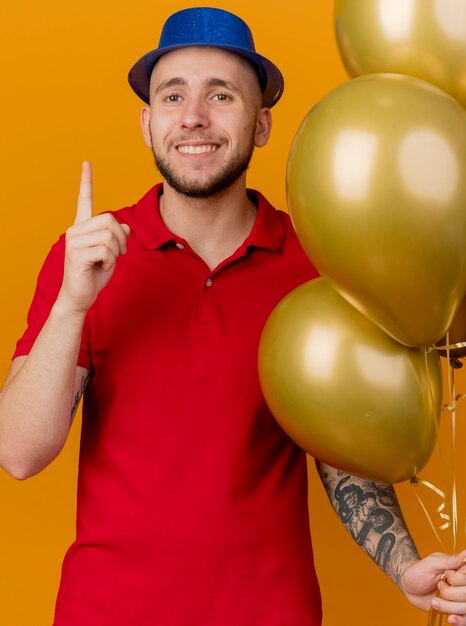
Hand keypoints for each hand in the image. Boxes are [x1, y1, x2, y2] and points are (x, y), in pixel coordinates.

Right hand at [57, 162, 130, 313]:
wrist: (80, 296)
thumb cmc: (94, 274)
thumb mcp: (111, 253)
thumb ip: (117, 238)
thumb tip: (125, 226)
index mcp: (82, 227)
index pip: (84, 200)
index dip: (86, 182)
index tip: (86, 163)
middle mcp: (75, 230)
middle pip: (109, 220)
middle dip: (121, 238)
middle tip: (120, 253)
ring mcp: (74, 242)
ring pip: (109, 236)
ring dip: (116, 251)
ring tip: (108, 261)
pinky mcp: (76, 254)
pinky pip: (105, 250)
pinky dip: (111, 261)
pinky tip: (102, 267)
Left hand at [400, 551, 465, 623]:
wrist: (409, 586)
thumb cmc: (419, 571)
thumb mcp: (431, 563)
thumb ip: (449, 561)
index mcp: (460, 570)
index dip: (457, 580)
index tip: (446, 575)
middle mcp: (463, 585)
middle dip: (450, 594)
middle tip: (438, 586)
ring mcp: (460, 599)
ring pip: (465, 608)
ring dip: (448, 607)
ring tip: (434, 601)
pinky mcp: (456, 611)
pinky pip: (465, 620)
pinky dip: (458, 620)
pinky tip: (450, 618)